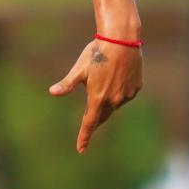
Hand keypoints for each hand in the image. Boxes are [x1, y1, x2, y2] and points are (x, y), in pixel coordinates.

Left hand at [48, 0, 142, 153]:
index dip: (84, 137)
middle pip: (102, 117)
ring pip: (114, 105)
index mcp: (97, 98)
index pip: (89, 123)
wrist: (122, 39)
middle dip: (94, 122)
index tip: (81, 149)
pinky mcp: (136, 88)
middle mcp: (113, 100)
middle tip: (87, 126)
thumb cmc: (97, 52)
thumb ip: (67, 84)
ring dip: (107, 104)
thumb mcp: (79, 69)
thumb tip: (52, 92)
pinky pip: (125, 96)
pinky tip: (116, 79)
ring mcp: (126, 95)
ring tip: (103, 87)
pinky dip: (119, 93)